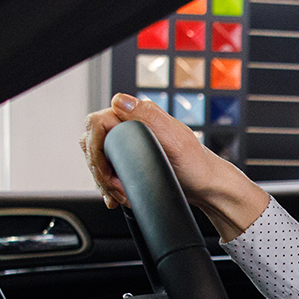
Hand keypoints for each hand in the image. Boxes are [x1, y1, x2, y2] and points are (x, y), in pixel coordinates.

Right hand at [82, 93, 269, 240]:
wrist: (206, 187)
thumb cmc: (196, 164)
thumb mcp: (175, 139)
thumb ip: (147, 117)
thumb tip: (119, 101)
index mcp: (139, 114)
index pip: (97, 123)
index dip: (96, 149)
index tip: (107, 170)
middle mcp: (131, 125)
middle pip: (93, 142)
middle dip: (100, 170)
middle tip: (116, 188)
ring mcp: (128, 143)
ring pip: (98, 158)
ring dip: (104, 180)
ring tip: (120, 196)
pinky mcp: (129, 159)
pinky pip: (106, 169)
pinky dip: (107, 186)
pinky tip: (115, 197)